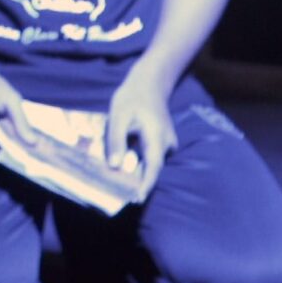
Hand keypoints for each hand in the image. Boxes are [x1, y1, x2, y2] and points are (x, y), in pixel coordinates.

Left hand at [103, 71, 175, 194]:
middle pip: (152, 169)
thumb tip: (114, 166)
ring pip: (151, 164)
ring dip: (137, 174)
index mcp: (157, 137)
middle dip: (138, 183)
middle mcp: (166, 143)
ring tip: (119, 183)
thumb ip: (116, 140)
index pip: (154, 166)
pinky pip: (151, 158)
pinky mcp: (162, 144)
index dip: (146, 185)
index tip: (138, 199)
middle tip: (120, 196)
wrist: (150, 83)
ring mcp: (167, 144)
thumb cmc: (132, 98)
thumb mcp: (118, 116)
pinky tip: (123, 165)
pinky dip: (139, 164)